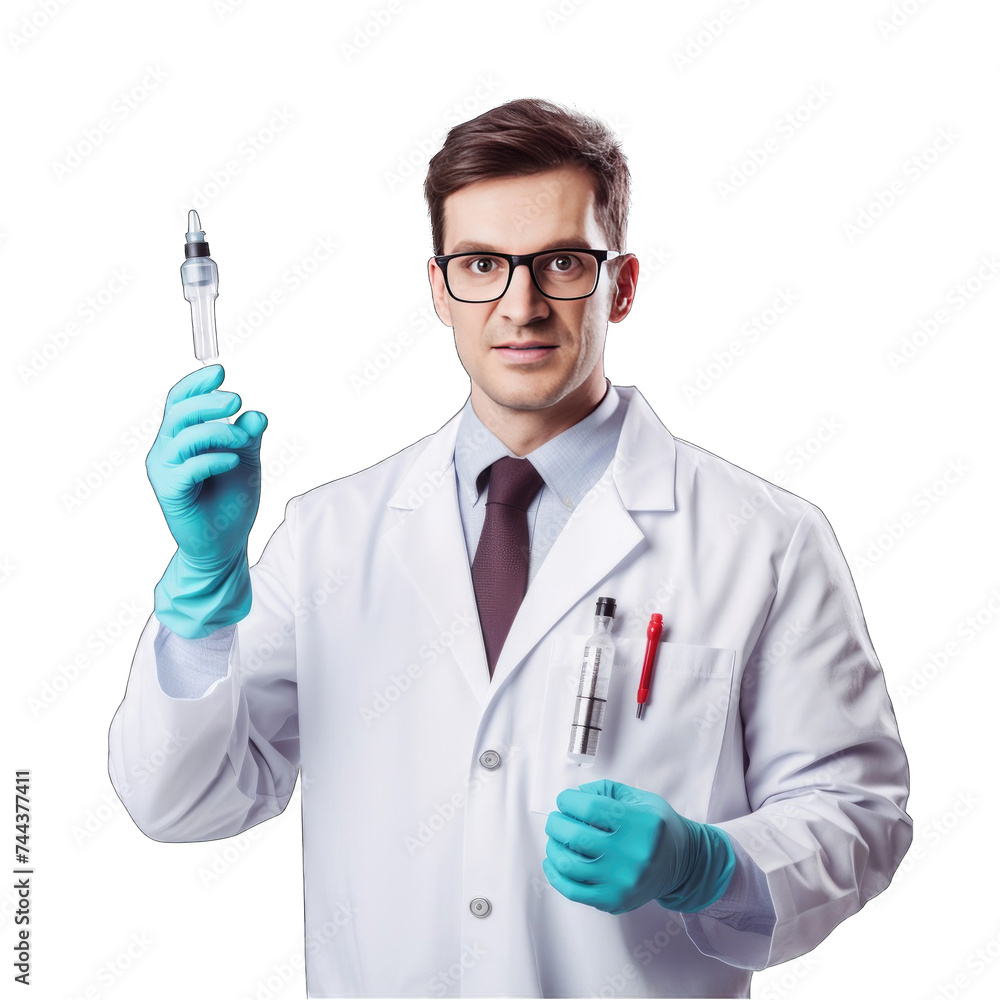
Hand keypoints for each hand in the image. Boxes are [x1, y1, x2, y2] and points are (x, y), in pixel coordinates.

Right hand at [146, 365, 267, 637]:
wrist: (225, 544)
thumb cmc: (231, 503)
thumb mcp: (247, 462)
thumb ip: (248, 437)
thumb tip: (256, 414)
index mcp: (181, 438)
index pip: (179, 401)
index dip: (196, 384)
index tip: (220, 372)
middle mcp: (167, 450)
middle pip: (179, 413)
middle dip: (208, 402)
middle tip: (236, 400)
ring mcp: (164, 471)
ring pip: (184, 436)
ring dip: (217, 431)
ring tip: (243, 440)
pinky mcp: (169, 492)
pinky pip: (188, 466)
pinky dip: (213, 459)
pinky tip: (232, 462)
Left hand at [542, 779, 734, 914]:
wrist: (684, 864)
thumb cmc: (658, 827)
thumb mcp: (640, 799)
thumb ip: (606, 791)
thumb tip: (574, 795)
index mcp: (640, 823)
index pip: (590, 808)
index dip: (569, 801)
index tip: (565, 800)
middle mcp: (632, 854)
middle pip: (576, 836)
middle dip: (557, 823)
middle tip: (556, 818)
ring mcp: (623, 881)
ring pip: (570, 864)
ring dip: (553, 847)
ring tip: (555, 838)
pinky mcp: (615, 901)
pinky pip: (573, 891)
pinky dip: (555, 875)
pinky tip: (552, 861)